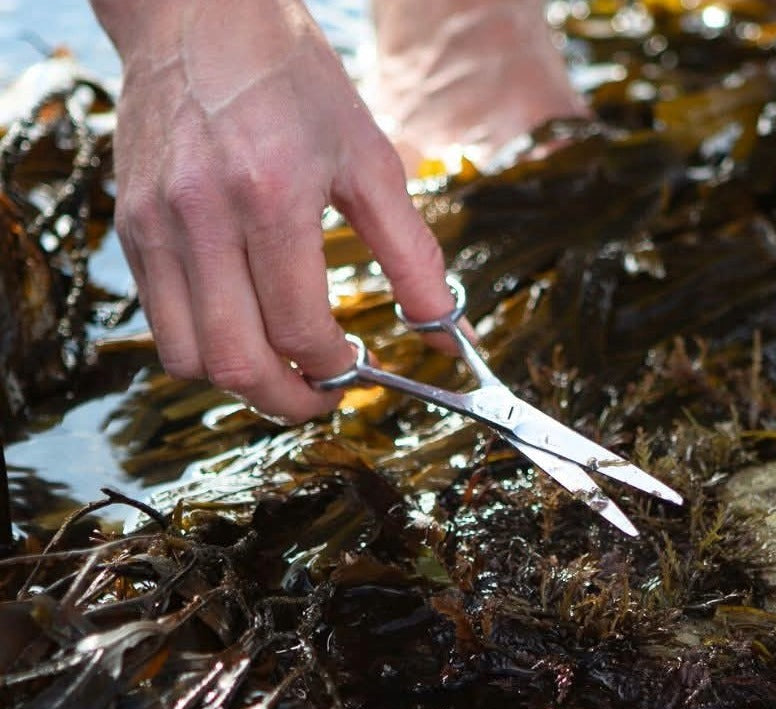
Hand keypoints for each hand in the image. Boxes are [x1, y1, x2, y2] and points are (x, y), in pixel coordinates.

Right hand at [92, 0, 453, 422]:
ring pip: (188, 359)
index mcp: (273, 196)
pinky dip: (203, 348)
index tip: (356, 368)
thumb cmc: (293, 80)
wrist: (195, 10)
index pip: (300, 330)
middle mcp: (203, 217)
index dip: (335, 369)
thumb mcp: (370, 161)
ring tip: (281, 366)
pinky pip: (158, 324)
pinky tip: (242, 326)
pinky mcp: (128, 226)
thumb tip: (447, 334)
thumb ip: (414, 258)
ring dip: (241, 383)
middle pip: (237, 363)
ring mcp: (155, 224)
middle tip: (322, 395)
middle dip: (289, 402)